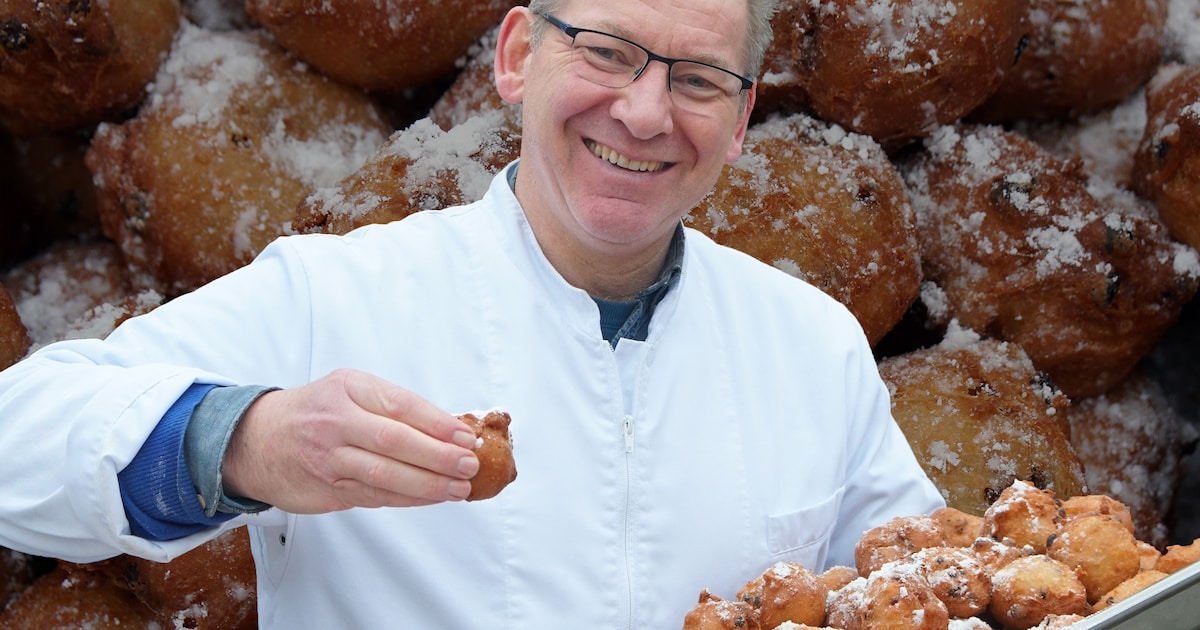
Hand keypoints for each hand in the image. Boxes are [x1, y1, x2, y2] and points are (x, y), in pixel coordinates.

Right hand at [221, 369, 479, 513]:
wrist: (255, 439)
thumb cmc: (315, 411)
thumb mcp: (350, 391)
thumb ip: (393, 406)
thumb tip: (448, 428)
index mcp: (348, 389)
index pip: (401, 405)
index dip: (438, 423)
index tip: (465, 436)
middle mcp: (337, 422)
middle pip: (395, 441)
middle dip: (438, 456)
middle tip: (469, 465)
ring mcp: (329, 458)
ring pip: (385, 474)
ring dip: (428, 484)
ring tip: (459, 488)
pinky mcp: (327, 488)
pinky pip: (374, 496)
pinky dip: (407, 499)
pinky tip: (431, 498)